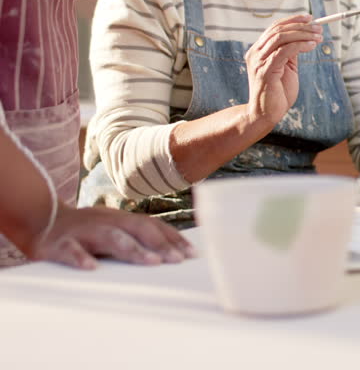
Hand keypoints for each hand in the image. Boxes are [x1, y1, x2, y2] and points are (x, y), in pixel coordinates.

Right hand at [30, 205, 193, 269]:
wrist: (38, 219)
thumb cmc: (85, 231)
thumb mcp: (112, 229)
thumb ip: (136, 238)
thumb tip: (172, 254)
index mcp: (120, 218)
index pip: (152, 225)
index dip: (173, 238)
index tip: (192, 254)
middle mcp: (106, 221)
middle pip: (138, 229)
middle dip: (160, 244)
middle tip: (178, 260)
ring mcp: (84, 231)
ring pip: (111, 237)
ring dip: (133, 249)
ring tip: (151, 262)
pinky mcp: (60, 244)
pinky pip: (71, 250)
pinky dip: (81, 258)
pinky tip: (92, 268)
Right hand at [246, 15, 323, 124]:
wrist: (266, 114)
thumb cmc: (277, 93)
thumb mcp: (286, 68)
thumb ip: (290, 53)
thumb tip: (303, 38)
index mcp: (259, 50)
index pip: (274, 27)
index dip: (293, 20)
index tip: (310, 18)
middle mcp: (255, 53)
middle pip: (278, 30)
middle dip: (301, 26)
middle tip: (319, 28)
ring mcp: (258, 61)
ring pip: (281, 37)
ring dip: (302, 34)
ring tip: (318, 37)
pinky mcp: (265, 71)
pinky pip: (283, 51)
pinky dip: (299, 45)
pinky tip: (311, 46)